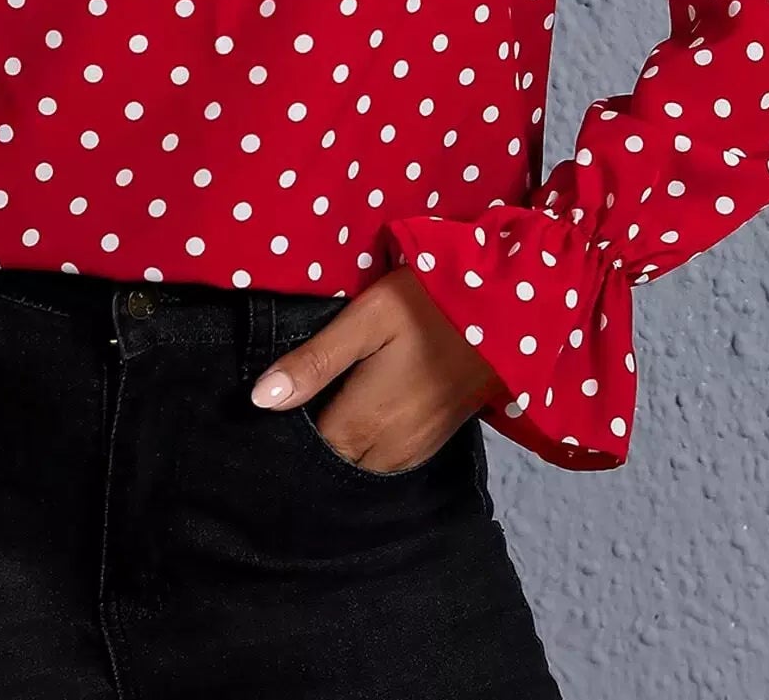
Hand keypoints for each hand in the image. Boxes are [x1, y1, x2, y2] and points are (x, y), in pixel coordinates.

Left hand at [249, 268, 511, 473]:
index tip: (264, 411)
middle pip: (334, 462)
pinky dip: (368, 446)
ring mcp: (416, 449)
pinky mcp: (435, 440)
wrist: (509, 310)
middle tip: (291, 406)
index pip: (307, 449)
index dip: (284, 431)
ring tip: (322, 408)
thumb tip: (259, 400)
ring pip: (361, 465)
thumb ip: (315, 362)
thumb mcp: (368, 319)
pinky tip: (358, 415)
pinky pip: (388, 459)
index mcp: (364, 422)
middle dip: (312, 443)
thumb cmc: (430, 304)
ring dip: (341, 446)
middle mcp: (388, 450)